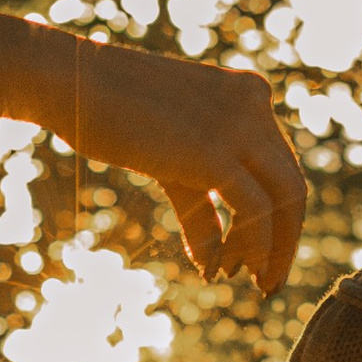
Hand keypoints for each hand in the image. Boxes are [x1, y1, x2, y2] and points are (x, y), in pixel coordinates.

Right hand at [49, 38, 304, 292]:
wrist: (71, 79)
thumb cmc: (108, 112)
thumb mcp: (168, 157)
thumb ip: (200, 201)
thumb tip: (215, 262)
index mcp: (248, 95)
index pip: (281, 166)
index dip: (277, 218)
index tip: (259, 258)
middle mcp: (254, 104)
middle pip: (291, 185)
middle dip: (285, 240)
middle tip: (268, 282)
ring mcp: (239, 125)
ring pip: (284, 199)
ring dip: (273, 250)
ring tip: (255, 282)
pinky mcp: (214, 152)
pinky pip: (253, 210)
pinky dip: (249, 246)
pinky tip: (223, 272)